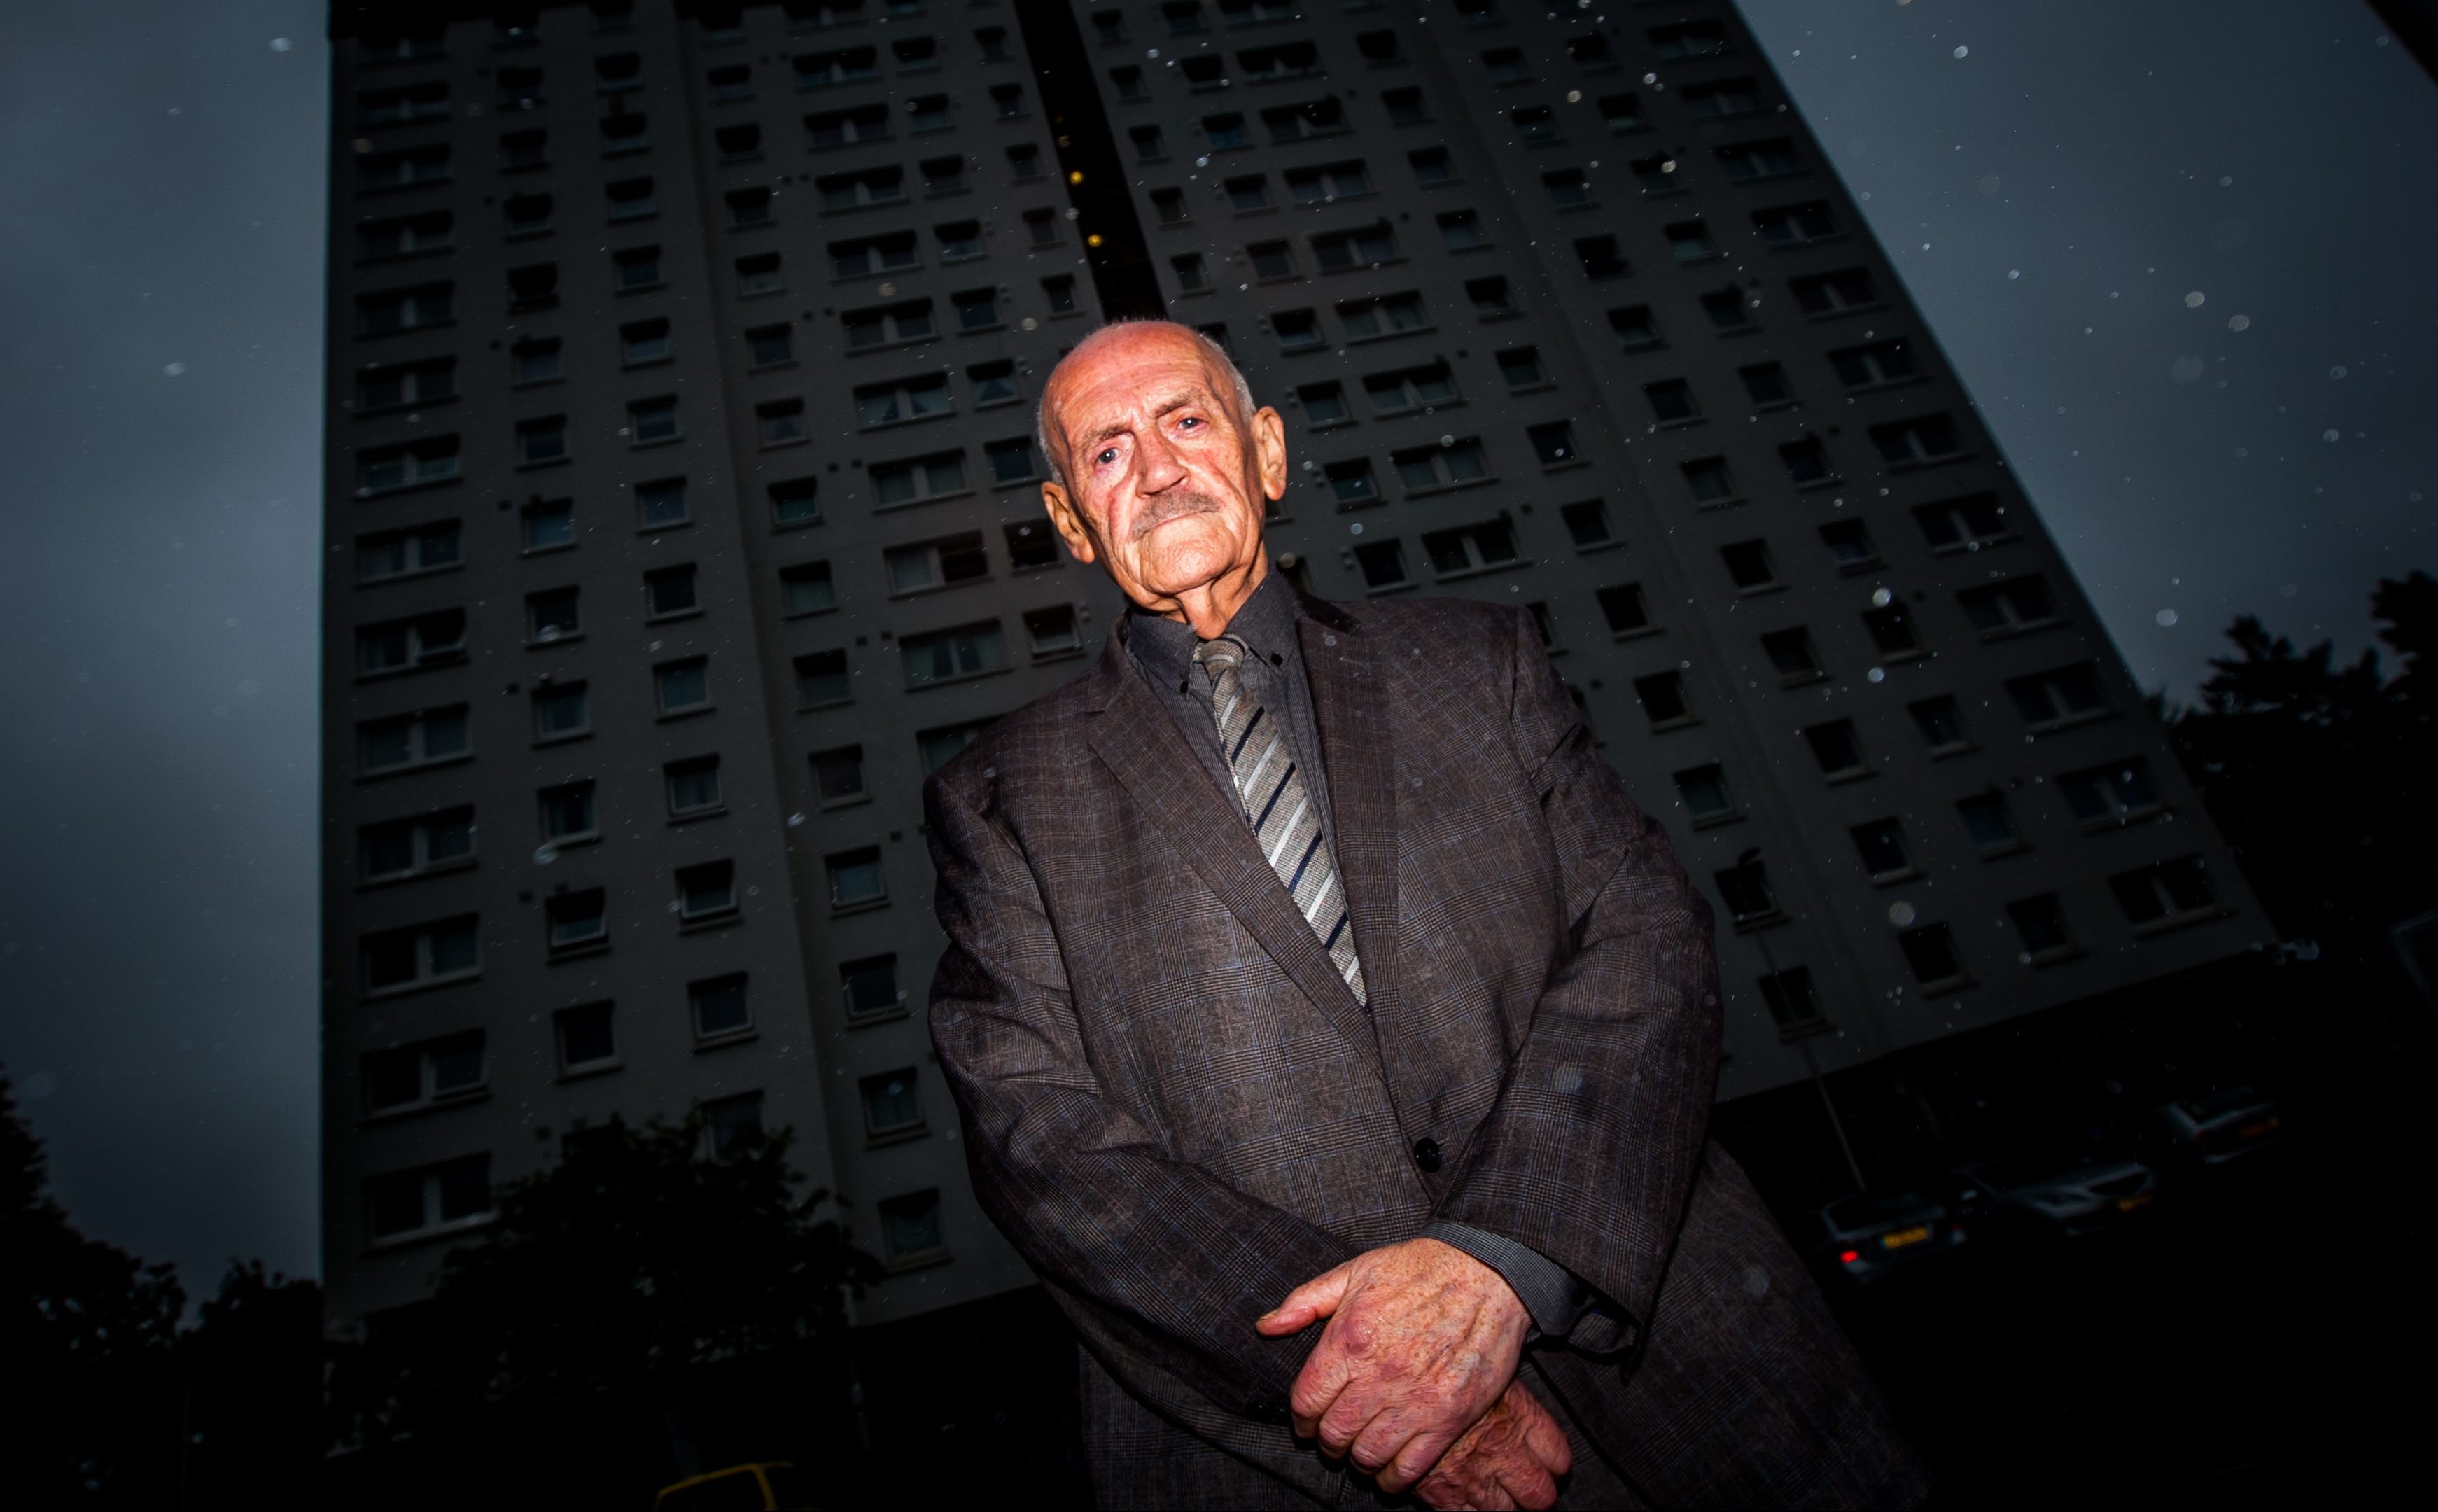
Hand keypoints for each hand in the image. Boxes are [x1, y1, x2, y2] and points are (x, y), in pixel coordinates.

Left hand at [1256, 1237, 1531, 1492]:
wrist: (1489, 1274)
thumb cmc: (1419, 1269)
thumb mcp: (1355, 1272)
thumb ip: (1305, 1302)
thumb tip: (1265, 1326)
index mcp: (1350, 1340)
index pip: (1305, 1401)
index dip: (1300, 1420)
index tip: (1306, 1423)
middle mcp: (1379, 1375)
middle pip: (1333, 1434)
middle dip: (1327, 1442)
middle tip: (1333, 1439)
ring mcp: (1416, 1400)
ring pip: (1367, 1455)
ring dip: (1357, 1461)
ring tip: (1359, 1453)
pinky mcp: (1449, 1417)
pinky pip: (1410, 1467)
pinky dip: (1393, 1478)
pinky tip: (1388, 1470)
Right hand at [1413, 1379, 1573, 1511]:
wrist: (1398, 1379)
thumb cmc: (1438, 1361)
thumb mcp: (1483, 1365)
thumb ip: (1503, 1387)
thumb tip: (1513, 1373)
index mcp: (1519, 1417)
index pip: (1557, 1455)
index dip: (1554, 1462)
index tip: (1548, 1464)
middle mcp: (1503, 1451)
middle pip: (1540, 1494)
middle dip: (1536, 1494)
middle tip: (1526, 1487)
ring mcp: (1475, 1477)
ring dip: (1504, 1506)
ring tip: (1492, 1492)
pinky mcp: (1442, 1494)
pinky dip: (1469, 1511)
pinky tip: (1463, 1499)